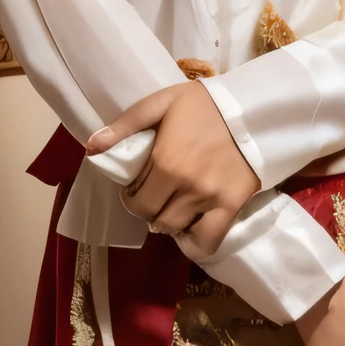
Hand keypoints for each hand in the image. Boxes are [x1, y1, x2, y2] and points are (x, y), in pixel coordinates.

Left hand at [86, 81, 260, 257]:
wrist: (253, 109)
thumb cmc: (204, 104)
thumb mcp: (161, 103)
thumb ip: (125, 125)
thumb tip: (91, 147)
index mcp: (164, 161)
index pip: (135, 200)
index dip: (131, 196)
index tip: (137, 187)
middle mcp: (184, 185)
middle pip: (153, 218)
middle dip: (148, 209)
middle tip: (155, 196)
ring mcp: (208, 198)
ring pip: (175, 229)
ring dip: (168, 222)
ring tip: (173, 207)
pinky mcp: (231, 206)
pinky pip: (208, 241)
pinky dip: (195, 243)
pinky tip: (191, 228)